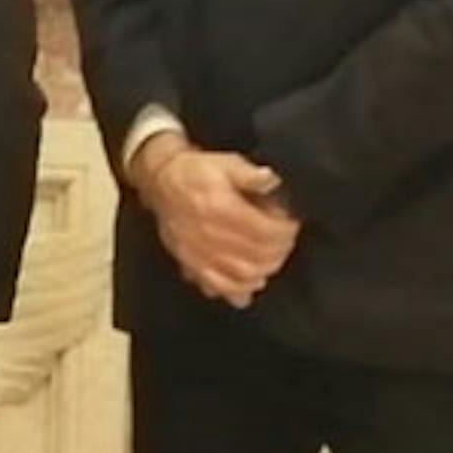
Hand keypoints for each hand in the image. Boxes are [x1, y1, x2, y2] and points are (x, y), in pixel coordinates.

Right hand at [134, 141, 298, 307]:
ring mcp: (198, 253)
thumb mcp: (226, 162)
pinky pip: (216, 287)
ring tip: (271, 258)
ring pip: (242, 275)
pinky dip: (237, 290)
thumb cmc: (195, 172)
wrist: (162, 181)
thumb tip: (272, 180)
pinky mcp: (190, 263)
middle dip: (280, 250)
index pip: (266, 231)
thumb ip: (251, 174)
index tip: (291, 223)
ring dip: (264, 270)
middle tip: (285, 240)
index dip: (286, 230)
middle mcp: (209, 234)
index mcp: (220, 208)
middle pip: (258, 256)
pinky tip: (250, 282)